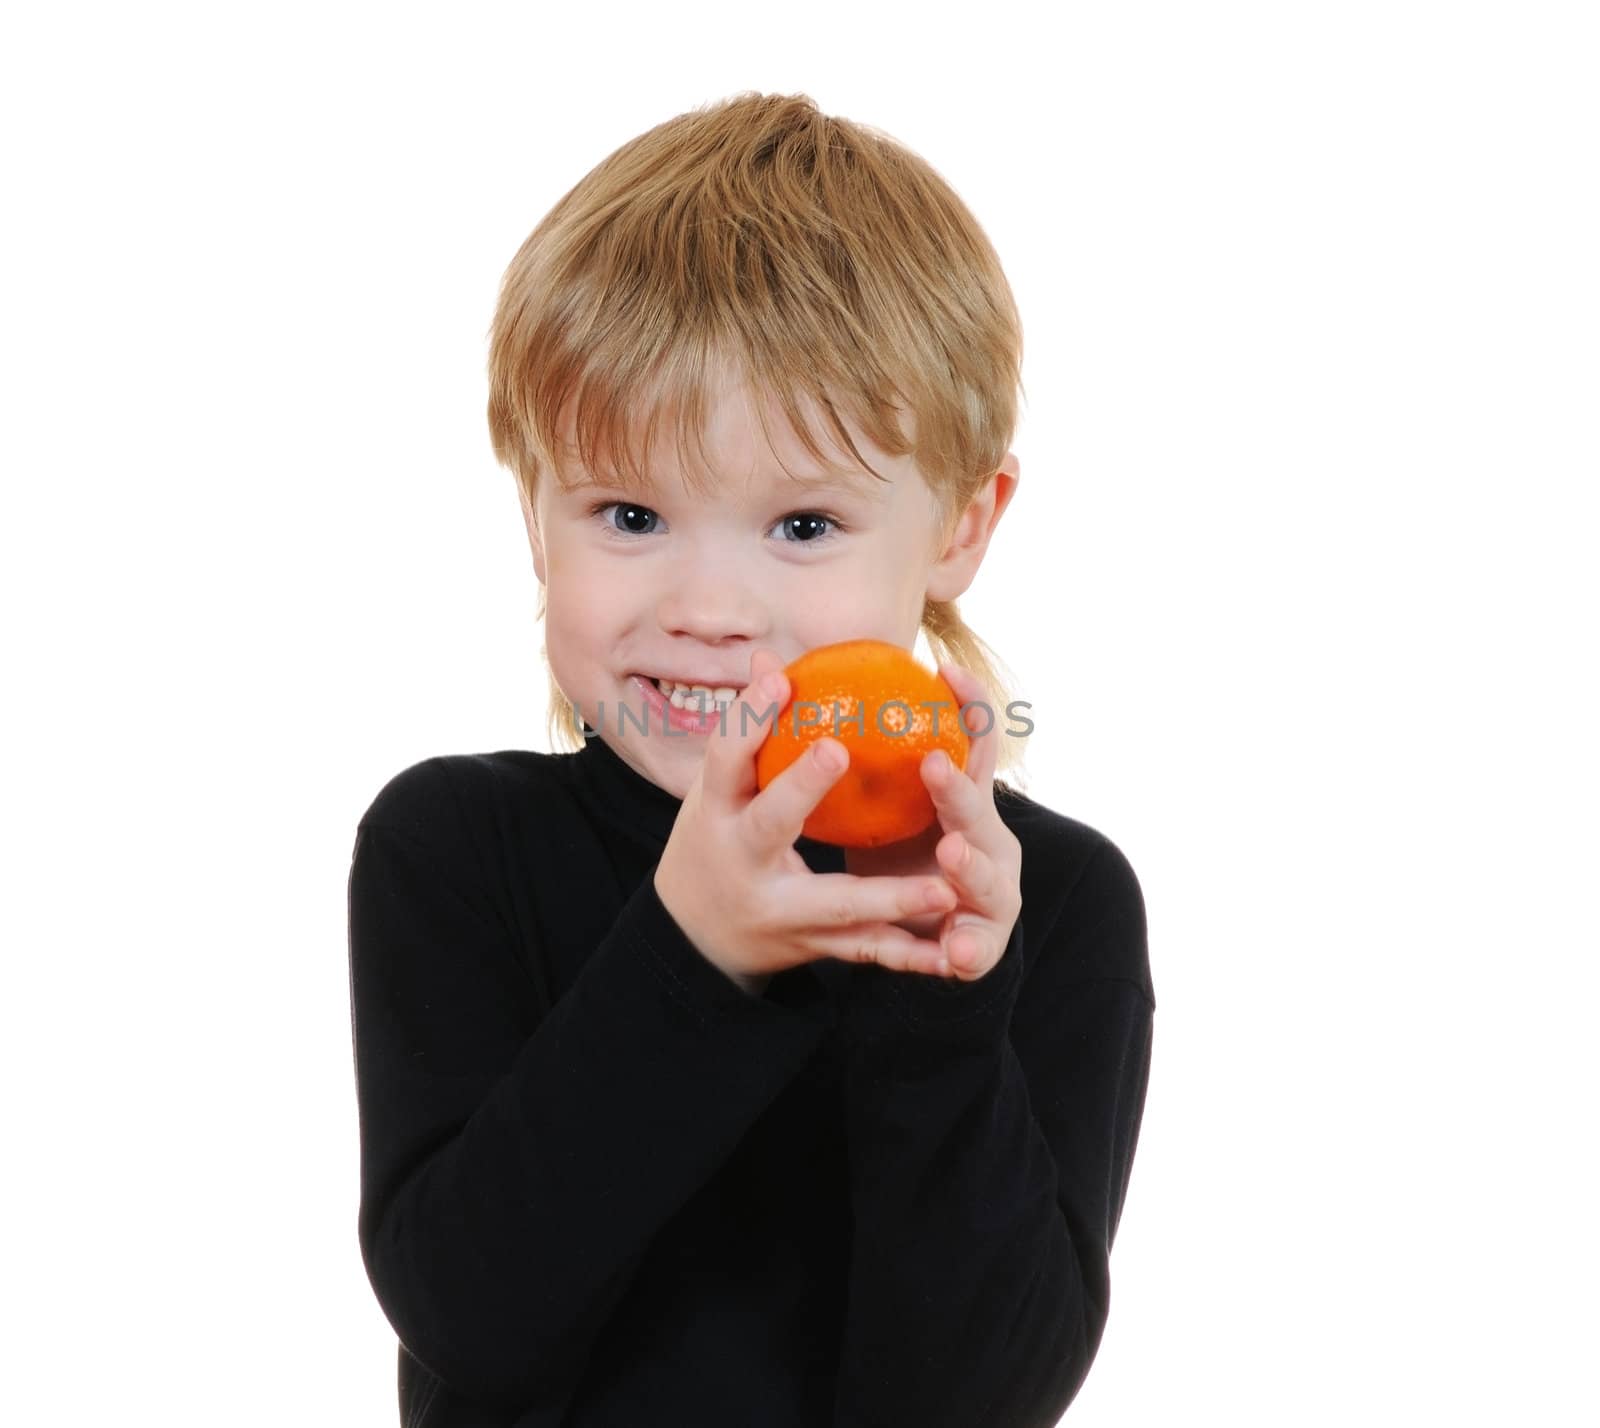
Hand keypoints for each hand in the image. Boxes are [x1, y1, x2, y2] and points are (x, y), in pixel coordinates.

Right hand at [654, 648, 960, 994]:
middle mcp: (742, 862)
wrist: (695, 939)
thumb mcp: (720, 791)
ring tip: (945, 885)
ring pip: (836, 903)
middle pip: (769, 824)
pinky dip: (909, 954)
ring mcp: (779, 911)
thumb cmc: (716, 840)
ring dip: (891, 896)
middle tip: (838, 750)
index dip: (747, 719)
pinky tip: (951, 952)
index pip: (724, 759)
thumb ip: (751, 734)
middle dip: (800, 790)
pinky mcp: (812, 944)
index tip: (780, 680)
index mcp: (717, 815)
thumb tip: (773, 661)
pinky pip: (867, 950)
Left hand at [843, 662, 1022, 981]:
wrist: (956, 935)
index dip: (968, 708)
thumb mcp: (897, 797)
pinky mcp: (984, 943)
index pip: (973, 744)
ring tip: (950, 855)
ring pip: (989, 879)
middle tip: (935, 763)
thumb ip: (857, 742)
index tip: (945, 671)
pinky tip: (954, 958)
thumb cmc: (911, 849)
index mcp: (966, 797)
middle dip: (959, 785)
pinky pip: (975, 948)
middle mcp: (988, 838)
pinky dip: (967, 950)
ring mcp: (994, 891)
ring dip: (970, 867)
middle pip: (979, 807)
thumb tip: (772, 671)